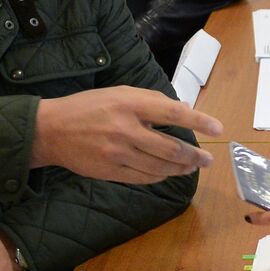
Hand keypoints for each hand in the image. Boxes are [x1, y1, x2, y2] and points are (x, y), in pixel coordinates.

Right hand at [31, 86, 221, 182]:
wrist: (51, 130)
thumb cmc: (88, 107)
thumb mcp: (119, 92)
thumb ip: (151, 99)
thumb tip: (183, 107)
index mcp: (129, 103)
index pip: (173, 113)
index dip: (199, 121)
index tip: (218, 128)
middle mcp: (125, 129)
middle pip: (170, 147)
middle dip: (194, 155)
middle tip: (208, 159)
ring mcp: (117, 153)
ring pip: (159, 166)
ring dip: (180, 168)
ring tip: (192, 166)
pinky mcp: (110, 171)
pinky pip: (143, 178)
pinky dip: (160, 176)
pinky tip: (168, 172)